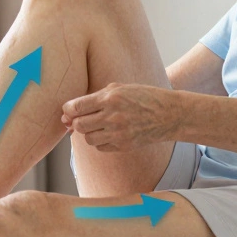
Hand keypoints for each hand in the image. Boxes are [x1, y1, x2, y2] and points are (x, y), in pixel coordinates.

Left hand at [61, 83, 181, 151]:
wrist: (169, 114)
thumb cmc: (142, 97)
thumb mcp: (119, 88)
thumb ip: (93, 98)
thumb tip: (67, 113)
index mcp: (110, 97)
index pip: (76, 107)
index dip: (68, 110)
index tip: (70, 111)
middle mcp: (113, 116)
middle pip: (79, 125)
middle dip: (77, 123)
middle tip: (85, 119)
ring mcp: (119, 133)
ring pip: (88, 138)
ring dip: (90, 132)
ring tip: (101, 125)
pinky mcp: (124, 146)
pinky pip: (100, 147)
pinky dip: (101, 141)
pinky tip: (111, 132)